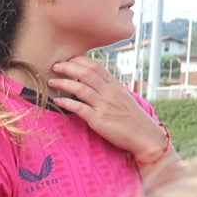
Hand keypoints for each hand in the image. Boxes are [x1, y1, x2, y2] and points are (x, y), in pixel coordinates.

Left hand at [46, 55, 170, 163]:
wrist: (144, 135)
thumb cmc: (133, 117)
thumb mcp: (123, 97)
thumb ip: (109, 88)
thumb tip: (96, 81)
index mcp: (114, 85)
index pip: (95, 66)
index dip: (78, 61)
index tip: (67, 60)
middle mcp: (108, 92)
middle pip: (85, 73)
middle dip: (67, 67)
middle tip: (55, 66)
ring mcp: (103, 105)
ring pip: (79, 88)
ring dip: (63, 83)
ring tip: (52, 81)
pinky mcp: (98, 120)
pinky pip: (79, 108)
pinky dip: (66, 103)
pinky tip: (57, 102)